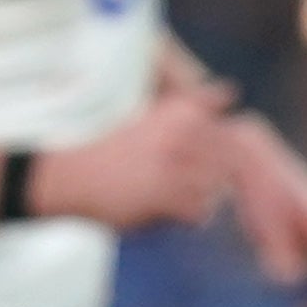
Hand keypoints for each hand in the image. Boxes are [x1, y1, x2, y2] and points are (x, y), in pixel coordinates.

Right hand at [34, 86, 237, 231]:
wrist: (69, 174)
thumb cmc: (116, 148)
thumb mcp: (155, 115)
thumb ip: (195, 106)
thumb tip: (232, 90)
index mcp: (182, 110)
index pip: (238, 135)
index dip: (236, 156)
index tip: (215, 164)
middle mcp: (182, 131)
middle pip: (232, 166)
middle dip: (216, 179)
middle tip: (178, 184)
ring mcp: (174, 161)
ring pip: (216, 190)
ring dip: (199, 198)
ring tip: (164, 192)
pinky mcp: (164, 192)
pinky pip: (200, 212)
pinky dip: (185, 216)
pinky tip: (158, 206)